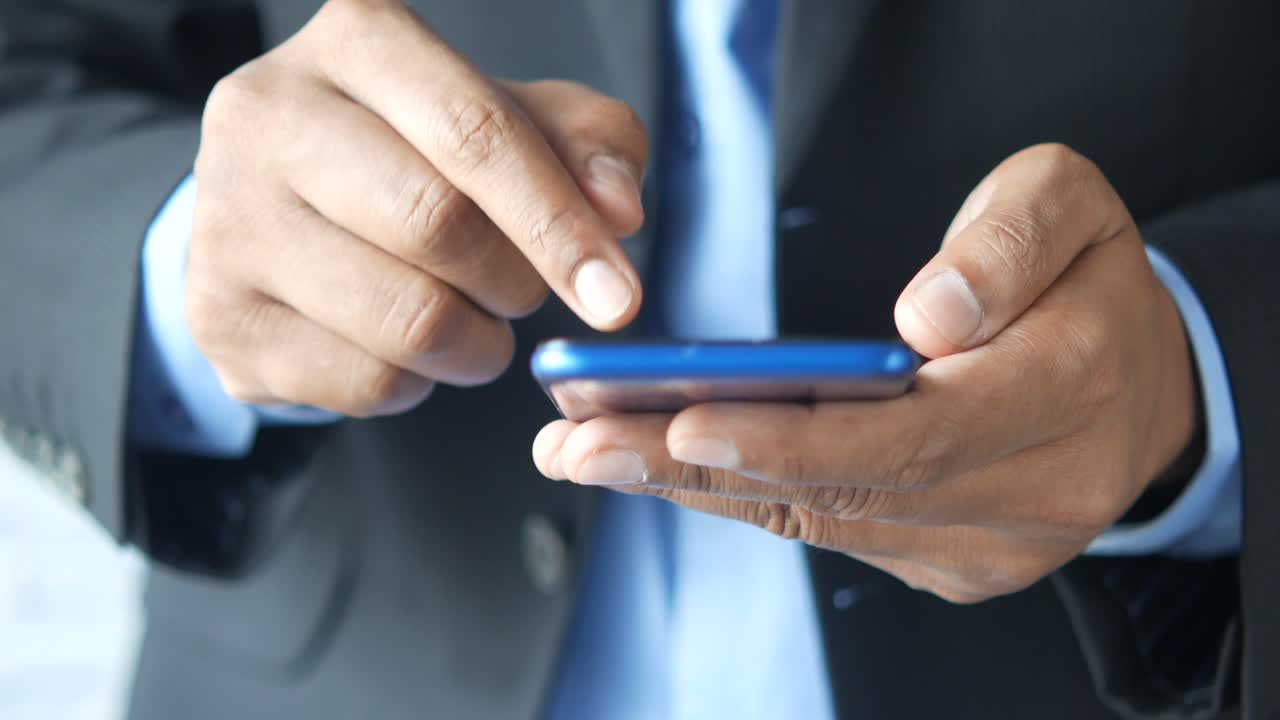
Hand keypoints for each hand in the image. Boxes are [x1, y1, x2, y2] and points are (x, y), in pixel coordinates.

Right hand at [187, 0, 647, 415]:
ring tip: (471, 318)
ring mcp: (228, 219)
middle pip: (436, 225)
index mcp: (356, 39)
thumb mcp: (513, 120)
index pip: (475, 134)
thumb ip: (587, 145)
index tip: (615, 294)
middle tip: (523, 290)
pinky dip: (417, 382)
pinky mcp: (218, 315)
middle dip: (514, 281)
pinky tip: (404, 344)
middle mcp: (267, 113)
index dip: (558, 224)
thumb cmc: (415, 153)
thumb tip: (617, 210)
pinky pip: (364, 382)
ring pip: (404, 319)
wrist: (281, 202)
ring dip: (475, 343)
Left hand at [533, 144, 1197, 602]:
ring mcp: (983, 544)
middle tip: (583, 444)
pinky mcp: (944, 560)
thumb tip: (924, 320)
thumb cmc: (1089, 286)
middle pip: (842, 492)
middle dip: (701, 469)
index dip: (794, 437)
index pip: (913, 436)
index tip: (687, 419)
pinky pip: (826, 529)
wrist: (1139, 384)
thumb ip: (1009, 244)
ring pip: (819, 520)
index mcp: (1064, 393)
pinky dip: (738, 495)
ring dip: (696, 488)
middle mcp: (1026, 493)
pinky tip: (659, 465)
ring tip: (588, 451)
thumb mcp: (1072, 209)